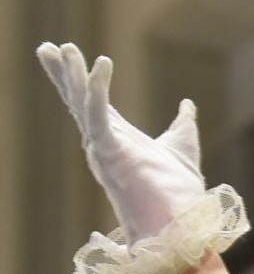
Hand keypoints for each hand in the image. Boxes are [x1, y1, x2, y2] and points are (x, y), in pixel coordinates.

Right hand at [37, 42, 205, 240]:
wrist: (181, 226)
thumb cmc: (180, 195)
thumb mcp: (183, 148)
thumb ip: (182, 124)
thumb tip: (187, 105)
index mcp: (117, 141)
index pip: (93, 104)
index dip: (79, 79)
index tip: (67, 53)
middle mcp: (104, 144)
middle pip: (78, 101)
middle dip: (63, 73)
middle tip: (47, 47)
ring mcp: (104, 149)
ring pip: (82, 103)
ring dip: (72, 75)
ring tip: (61, 48)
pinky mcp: (111, 151)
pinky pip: (99, 114)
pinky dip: (97, 89)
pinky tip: (99, 64)